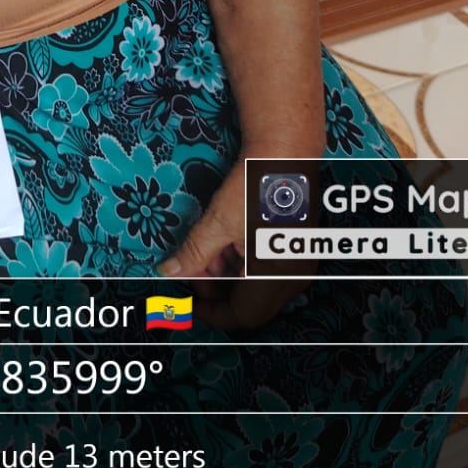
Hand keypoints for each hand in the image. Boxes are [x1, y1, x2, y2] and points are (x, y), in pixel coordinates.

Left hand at [159, 158, 309, 329]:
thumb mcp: (218, 222)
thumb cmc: (254, 188)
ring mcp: (297, 262)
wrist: (286, 151)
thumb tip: (169, 272)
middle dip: (216, 290)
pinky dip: (243, 261)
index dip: (209, 312)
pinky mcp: (296, 247)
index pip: (241, 316)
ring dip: (227, 274)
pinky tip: (224, 240)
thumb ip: (194, 254)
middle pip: (250, 302)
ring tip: (204, 249)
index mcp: (275, 279)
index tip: (186, 301)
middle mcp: (292, 278)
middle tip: (190, 269)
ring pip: (257, 284)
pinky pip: (267, 268)